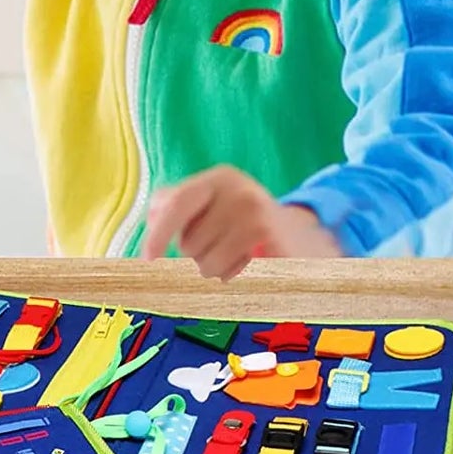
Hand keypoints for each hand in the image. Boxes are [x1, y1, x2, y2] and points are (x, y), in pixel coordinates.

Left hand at [140, 166, 342, 279]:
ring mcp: (253, 209)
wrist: (303, 240)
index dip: (158, 233)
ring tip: (237, 256)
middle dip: (197, 256)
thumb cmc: (245, 228)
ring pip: (204, 261)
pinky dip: (232, 275)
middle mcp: (236, 187)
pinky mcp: (265, 235)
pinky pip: (226, 269)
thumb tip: (151, 217)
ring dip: (215, 269)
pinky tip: (249, 262)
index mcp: (218, 178)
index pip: (175, 203)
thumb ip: (177, 207)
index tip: (148, 259)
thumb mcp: (214, 208)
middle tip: (222, 247)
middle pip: (188, 241)